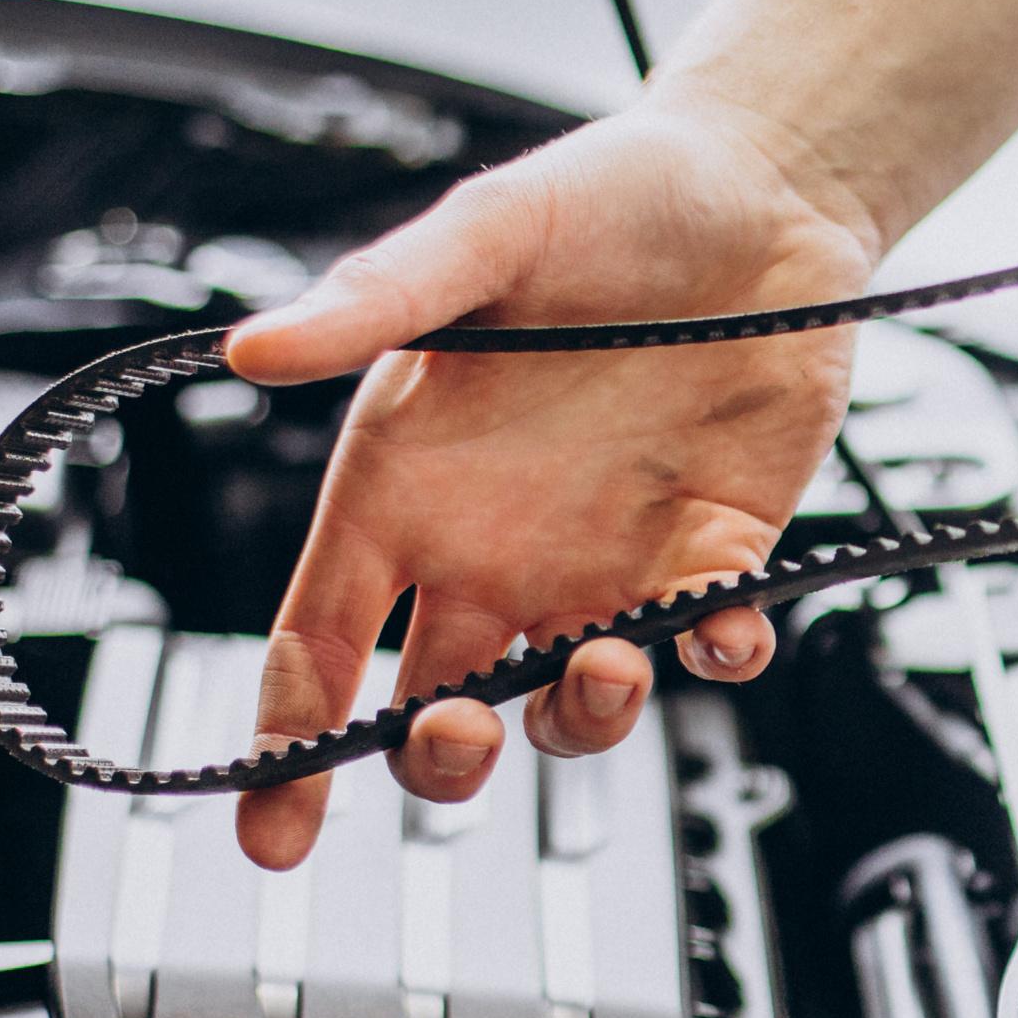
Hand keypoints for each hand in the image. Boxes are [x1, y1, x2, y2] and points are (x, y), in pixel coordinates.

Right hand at [221, 86, 879, 869]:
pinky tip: (722, 622)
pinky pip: (710, 641)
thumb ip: (374, 299)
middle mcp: (498, 541)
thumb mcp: (484, 234)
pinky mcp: (716, 550)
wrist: (761, 187)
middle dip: (439, 756)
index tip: (271, 830)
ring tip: (606, 663)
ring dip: (582, 715)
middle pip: (439, 704)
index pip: (323, 637)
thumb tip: (255, 345)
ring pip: (570, 701)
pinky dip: (718, 652)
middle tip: (456, 733)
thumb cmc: (609, 198)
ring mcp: (607, 558)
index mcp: (411, 481)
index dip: (289, 738)